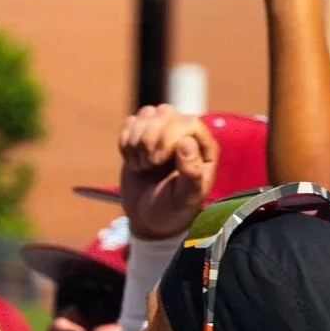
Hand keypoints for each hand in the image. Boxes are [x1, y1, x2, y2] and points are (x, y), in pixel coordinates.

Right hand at [119, 104, 217, 239]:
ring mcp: (163, 134)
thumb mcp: (185, 198)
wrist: (147, 217)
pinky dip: (125, 140)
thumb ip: (191, 172)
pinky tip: (131, 160)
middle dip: (149, 138)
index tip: (157, 161)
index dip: (169, 136)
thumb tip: (187, 141)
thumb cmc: (172, 210)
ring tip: (141, 165)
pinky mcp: (141, 136)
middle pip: (165, 113)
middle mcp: (185, 135)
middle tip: (148, 165)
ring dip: (136, 139)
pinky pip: (130, 122)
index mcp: (204, 149)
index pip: (188, 122)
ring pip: (147, 114)